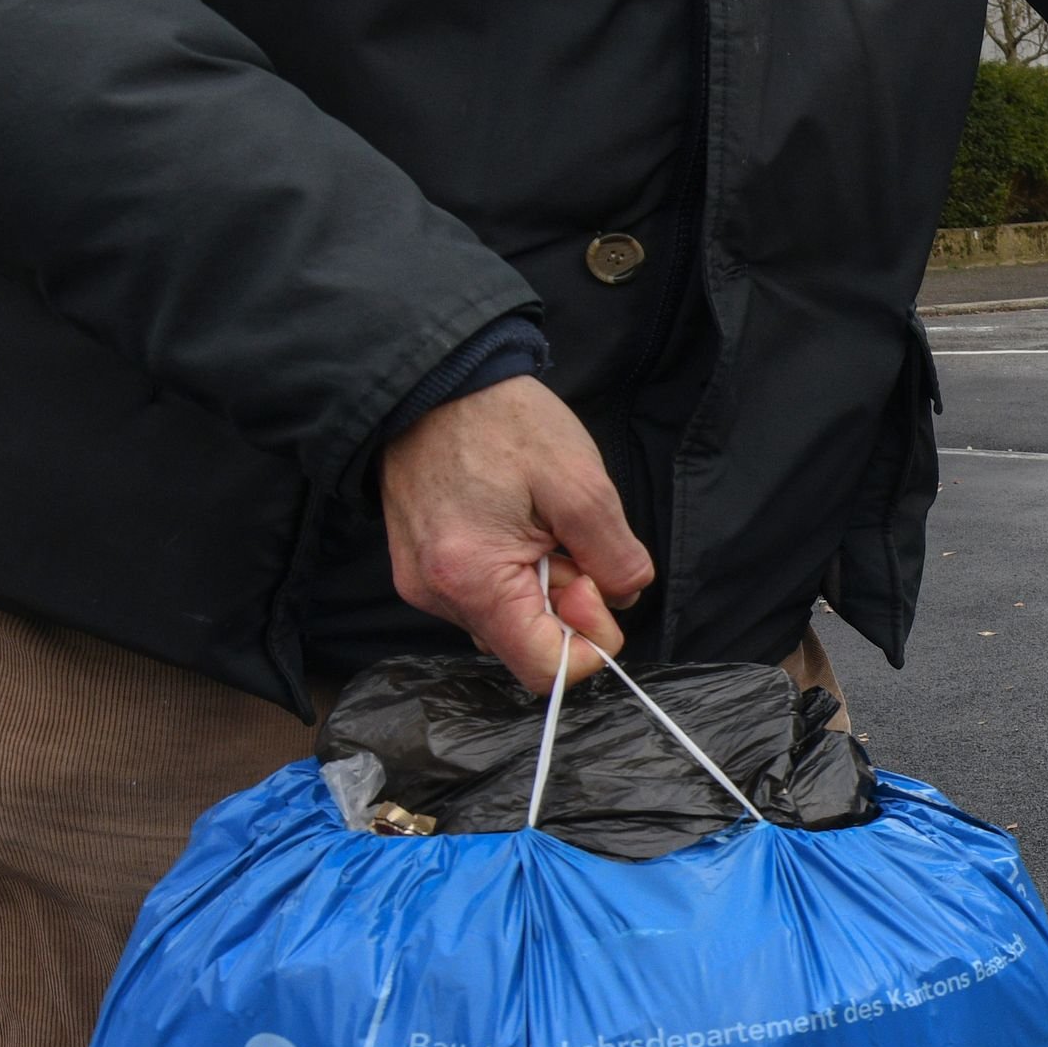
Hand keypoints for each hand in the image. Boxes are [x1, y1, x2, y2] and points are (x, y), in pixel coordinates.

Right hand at [381, 377, 653, 682]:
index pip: (546, 670)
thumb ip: (615, 557)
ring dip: (543, 584)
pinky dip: (515, 569)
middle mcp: (436, 594)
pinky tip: (516, 521)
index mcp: (472, 581)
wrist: (435, 377)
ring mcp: (424, 581)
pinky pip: (486, 593)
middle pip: (528, 645)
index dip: (589, 640)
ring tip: (538, 522)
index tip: (593, 580)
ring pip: (510, 620)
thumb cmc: (503, 420)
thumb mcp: (582, 484)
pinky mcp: (423, 565)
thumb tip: (624, 599)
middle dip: (567, 603)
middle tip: (567, 536)